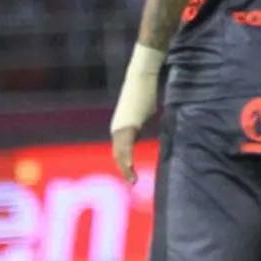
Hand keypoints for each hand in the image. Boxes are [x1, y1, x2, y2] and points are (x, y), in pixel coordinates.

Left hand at [110, 44, 163, 183]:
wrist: (141, 78)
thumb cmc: (144, 94)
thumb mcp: (142, 115)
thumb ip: (139, 126)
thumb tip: (143, 132)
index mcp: (120, 128)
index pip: (120, 150)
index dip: (125, 163)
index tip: (131, 175)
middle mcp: (116, 129)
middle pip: (118, 154)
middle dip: (124, 169)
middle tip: (132, 182)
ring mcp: (119, 127)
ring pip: (120, 152)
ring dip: (125, 167)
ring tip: (132, 179)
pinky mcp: (126, 124)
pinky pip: (125, 144)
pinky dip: (126, 157)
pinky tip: (129, 167)